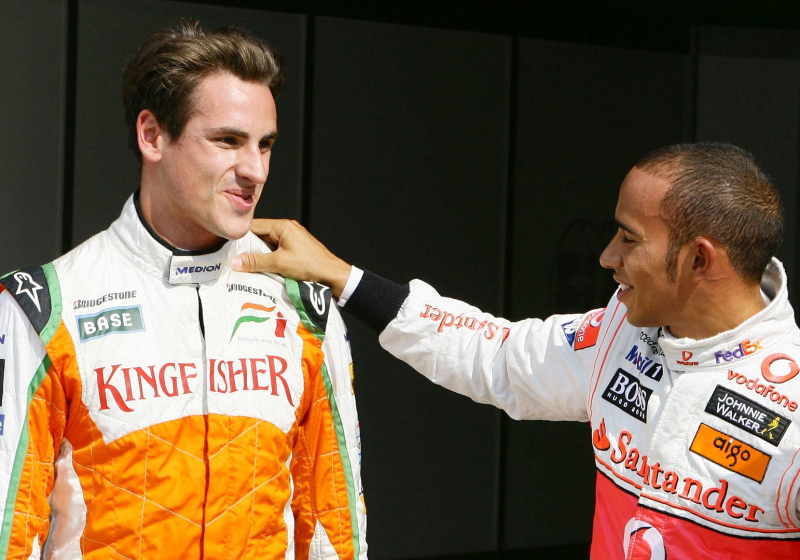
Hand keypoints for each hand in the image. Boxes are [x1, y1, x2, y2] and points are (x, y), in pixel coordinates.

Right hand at [232, 219, 351, 296]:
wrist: (332, 275)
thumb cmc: (310, 265)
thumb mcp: (280, 263)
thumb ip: (256, 262)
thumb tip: (236, 262)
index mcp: (283, 226)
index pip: (254, 226)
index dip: (240, 236)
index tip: (228, 247)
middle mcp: (286, 228)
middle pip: (260, 235)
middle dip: (249, 247)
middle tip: (235, 258)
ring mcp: (291, 238)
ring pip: (267, 244)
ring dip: (258, 254)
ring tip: (245, 265)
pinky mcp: (294, 248)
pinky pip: (275, 251)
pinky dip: (268, 258)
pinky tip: (261, 268)